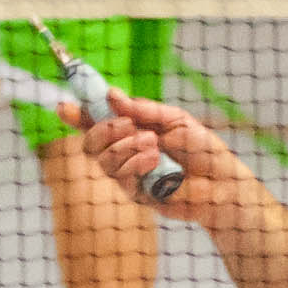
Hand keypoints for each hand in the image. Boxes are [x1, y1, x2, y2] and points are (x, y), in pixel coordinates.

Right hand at [89, 93, 243, 217]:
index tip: (64, 106)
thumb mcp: (175, 120)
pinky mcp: (135, 193)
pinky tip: (154, 160)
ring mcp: (128, 174)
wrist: (222, 182)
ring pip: (102, 159)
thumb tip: (111, 94)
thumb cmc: (202, 149)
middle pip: (90, 143)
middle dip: (103, 129)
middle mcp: (125, 152)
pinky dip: (135, 162)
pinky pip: (119, 176)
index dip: (77, 116)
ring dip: (125, 146)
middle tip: (128, 125)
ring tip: (153, 144)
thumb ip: (143, 110)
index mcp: (132, 131)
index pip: (96, 123)